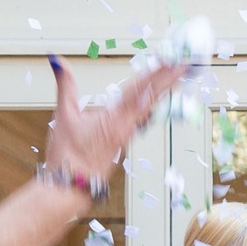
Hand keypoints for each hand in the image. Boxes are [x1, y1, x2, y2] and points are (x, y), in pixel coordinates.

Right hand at [44, 57, 184, 184]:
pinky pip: (144, 116)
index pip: (142, 88)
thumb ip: (65, 85)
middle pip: (154, 96)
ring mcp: (129, 134)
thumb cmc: (68, 156)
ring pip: (152, 106)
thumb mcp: (64, 115)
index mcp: (116, 118)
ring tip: (179, 74)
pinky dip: (154, 102)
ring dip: (165, 88)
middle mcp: (128, 126)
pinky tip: (159, 97)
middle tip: (188, 62)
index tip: (174, 59)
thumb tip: (57, 60)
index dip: (159, 71)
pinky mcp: (125, 139)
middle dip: (172, 77)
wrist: (71, 186)